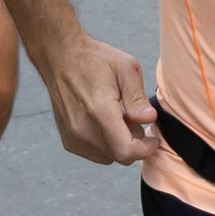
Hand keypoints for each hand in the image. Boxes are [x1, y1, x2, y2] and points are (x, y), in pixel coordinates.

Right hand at [41, 32, 159, 163]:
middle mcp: (83, 128)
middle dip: (135, 144)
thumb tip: (149, 119)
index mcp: (100, 111)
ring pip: (107, 157)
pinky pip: (94, 153)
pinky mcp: (68, 139)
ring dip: (119, 144)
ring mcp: (73, 136)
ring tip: (119, 119)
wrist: (61, 57)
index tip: (153, 139)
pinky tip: (105, 123)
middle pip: (119, 156)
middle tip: (136, 121)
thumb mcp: (126, 69)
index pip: (126, 150)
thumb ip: (137, 98)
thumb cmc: (94, 60)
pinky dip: (105, 145)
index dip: (145, 149)